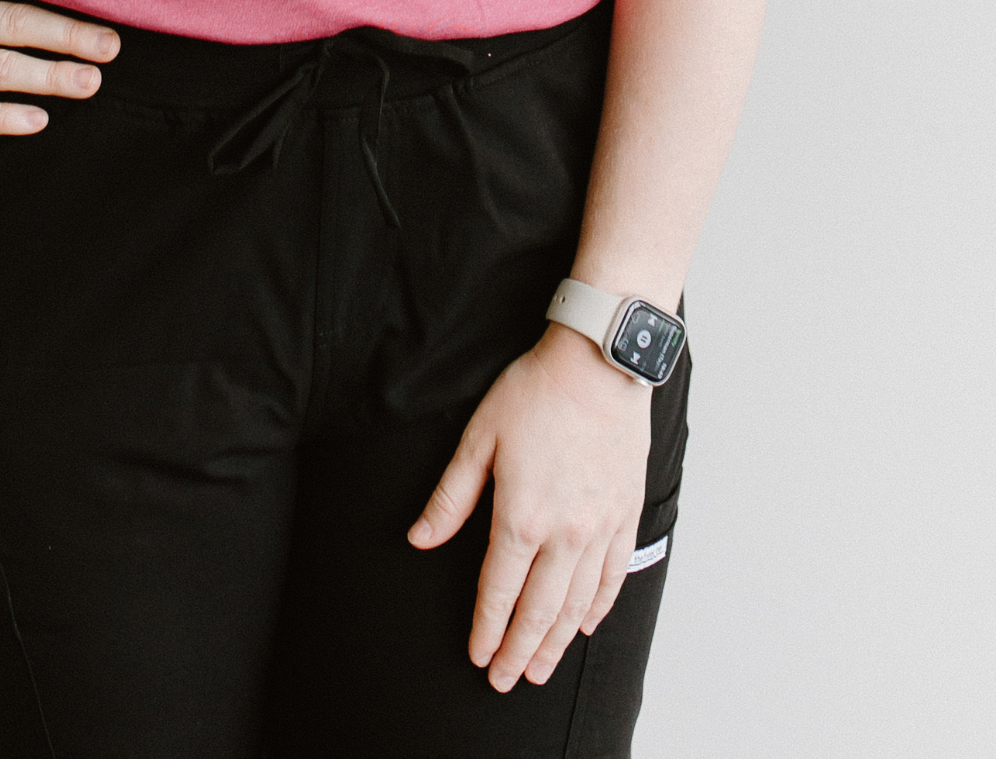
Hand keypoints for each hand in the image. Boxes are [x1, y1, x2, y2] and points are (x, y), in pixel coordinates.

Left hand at [408, 322, 650, 690]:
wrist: (598, 365)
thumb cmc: (535, 394)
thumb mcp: (479, 439)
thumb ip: (451, 497)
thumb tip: (420, 538)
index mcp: (521, 517)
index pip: (499, 590)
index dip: (486, 627)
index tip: (477, 655)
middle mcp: (565, 535)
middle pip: (539, 611)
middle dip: (519, 651)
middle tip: (505, 680)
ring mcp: (600, 528)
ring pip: (578, 605)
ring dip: (557, 643)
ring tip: (540, 670)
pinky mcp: (626, 515)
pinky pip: (614, 576)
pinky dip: (599, 607)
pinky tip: (587, 625)